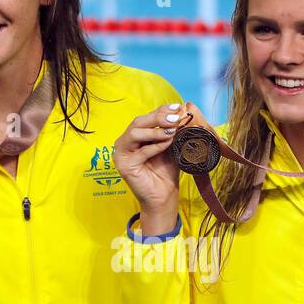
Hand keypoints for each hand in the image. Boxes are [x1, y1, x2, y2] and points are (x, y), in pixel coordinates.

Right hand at [114, 102, 185, 234]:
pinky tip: (167, 143)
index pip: (146, 117)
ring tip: (171, 131)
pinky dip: (155, 145)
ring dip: (155, 130)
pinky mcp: (124, 166)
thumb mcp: (170, 146)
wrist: (164, 196)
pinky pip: (140, 152)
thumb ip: (172, 130)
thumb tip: (182, 112)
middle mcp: (125, 142)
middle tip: (176, 118)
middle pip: (138, 122)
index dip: (161, 110)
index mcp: (135, 135)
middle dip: (158, 117)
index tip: (178, 107)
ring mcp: (121, 154)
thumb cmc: (166, 171)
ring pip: (134, 133)